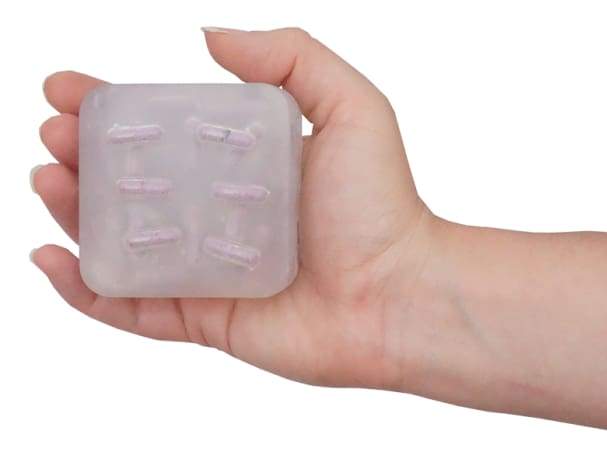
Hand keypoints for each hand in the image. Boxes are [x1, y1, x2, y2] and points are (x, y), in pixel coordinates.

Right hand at [32, 27, 435, 388]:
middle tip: (55, 136)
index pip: (164, 130)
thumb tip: (210, 38)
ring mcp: (209, 269)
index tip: (68, 89)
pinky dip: (87, 288)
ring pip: (124, 243)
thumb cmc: (382, 205)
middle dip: (84, 157)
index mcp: (246, 165)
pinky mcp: (205, 319)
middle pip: (134, 185)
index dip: (113, 108)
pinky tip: (54, 258)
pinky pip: (132, 307)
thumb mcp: (350, 106)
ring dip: (75, 214)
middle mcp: (222, 214)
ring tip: (49, 181)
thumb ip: (289, 58)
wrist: (400, 295)